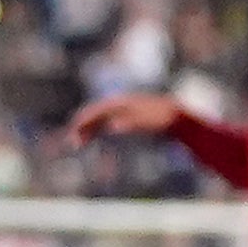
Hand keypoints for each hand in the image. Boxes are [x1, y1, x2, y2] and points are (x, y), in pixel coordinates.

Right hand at [65, 90, 185, 146]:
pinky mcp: (124, 118)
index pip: (96, 110)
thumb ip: (129, 123)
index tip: (74, 132)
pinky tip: (91, 140)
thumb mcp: (146, 122)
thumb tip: (112, 126)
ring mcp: (121, 111)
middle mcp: (118, 105)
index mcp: (121, 103)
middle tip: (72, 143)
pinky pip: (104, 124)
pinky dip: (96, 131)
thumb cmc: (160, 119)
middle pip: (94, 115)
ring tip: (78, 144)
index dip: (84, 121)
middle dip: (82, 127)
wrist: (174, 116)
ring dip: (87, 130)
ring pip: (98, 120)